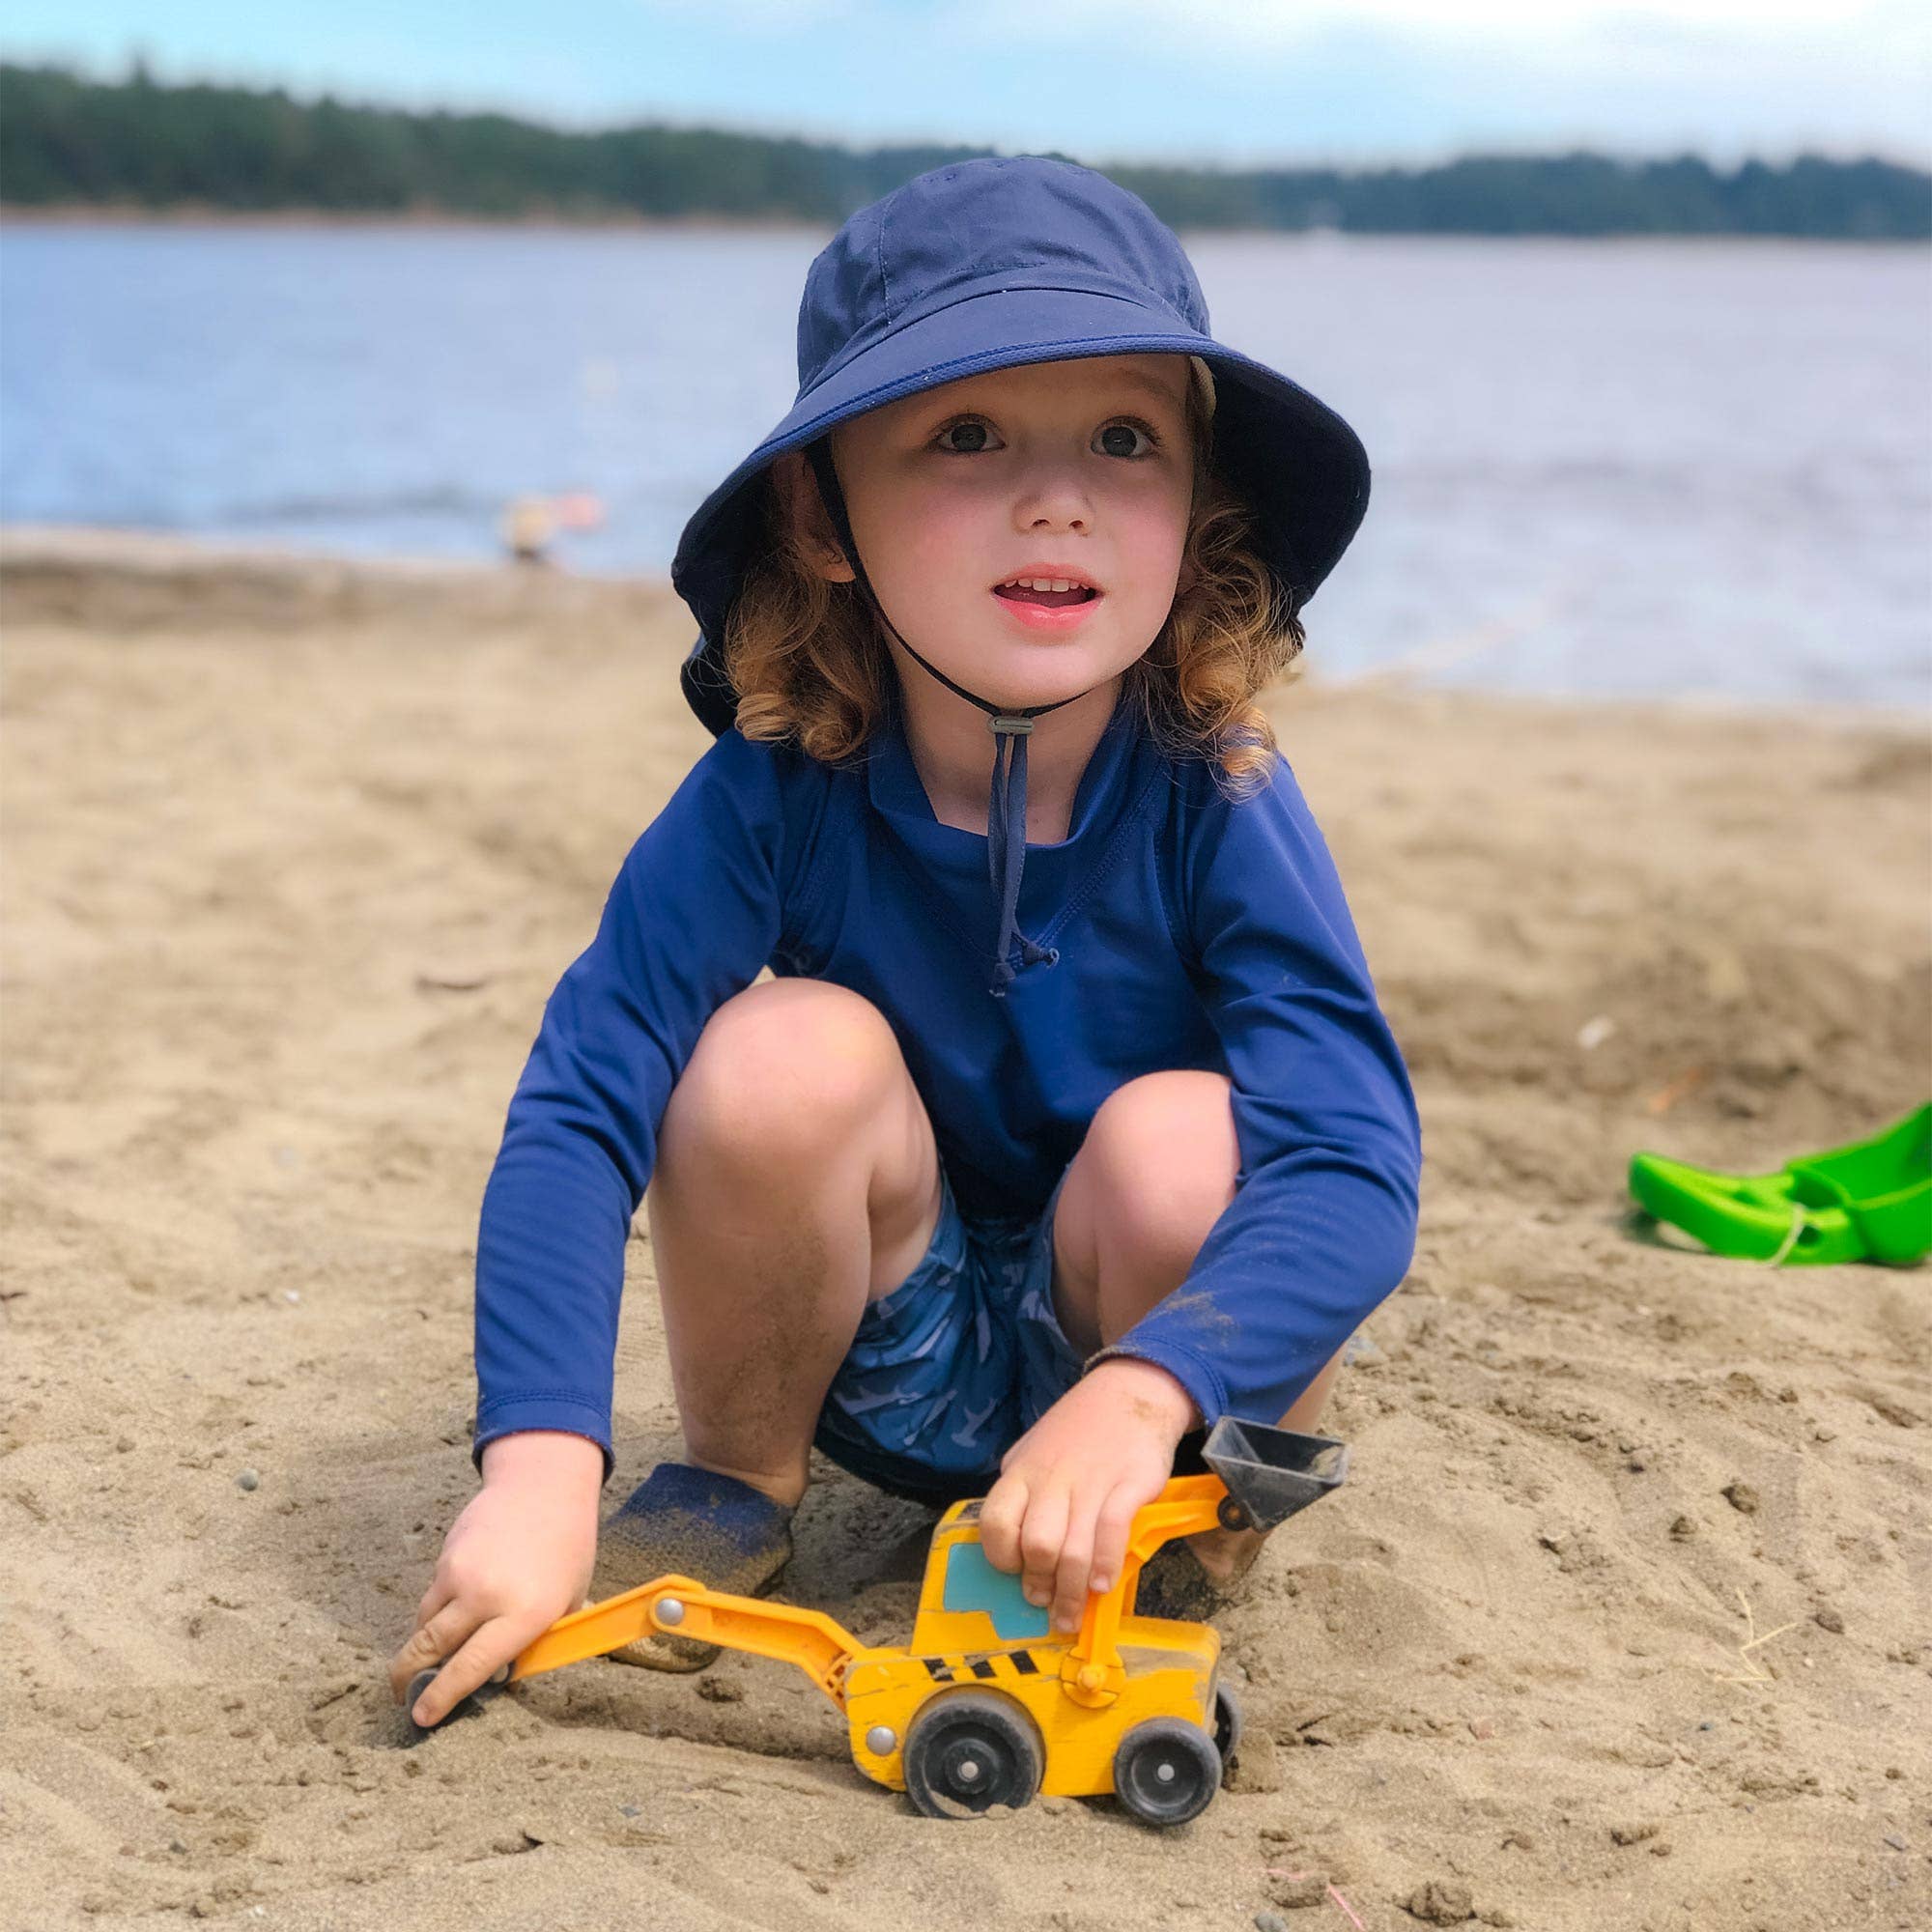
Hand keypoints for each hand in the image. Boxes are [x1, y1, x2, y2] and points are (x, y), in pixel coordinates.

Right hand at [387, 1430, 602, 1726]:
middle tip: (403, 1696)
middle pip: (431, 1648)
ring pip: (424, 1623)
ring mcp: (461, 1573)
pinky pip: (432, 1595)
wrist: (544, 1487)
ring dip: (421, 1645)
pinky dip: (436, 1610)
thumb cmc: (567, 1550)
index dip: (442, 1697)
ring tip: (426, 1658)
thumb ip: (537, 1639)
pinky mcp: (446, 1555)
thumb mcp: (568, 1600)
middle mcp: (488, 1595)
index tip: (421, 1718)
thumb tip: (506, 1679)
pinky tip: (455, 1606)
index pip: (473, 1667)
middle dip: (409, 1678)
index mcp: (526, 1614)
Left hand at [978, 1359, 1195, 1634]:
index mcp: (1022, 1473)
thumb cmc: (1076, 1430)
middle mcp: (1052, 1480)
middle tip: (1047, 1604)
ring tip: (1071, 1613)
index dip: (1002, 1557)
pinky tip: (1102, 1585)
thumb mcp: (1034, 1452)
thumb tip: (1012, 1542)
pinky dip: (1105, 1565)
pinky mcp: (1129, 1485)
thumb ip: (1022, 1491)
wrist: (1129, 1393)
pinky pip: (1112, 1533)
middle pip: (1036, 1545)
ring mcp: (1091, 1483)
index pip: (996, 1522)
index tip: (1016, 1573)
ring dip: (1070, 1592)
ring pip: (1073, 1549)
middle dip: (1040, 1584)